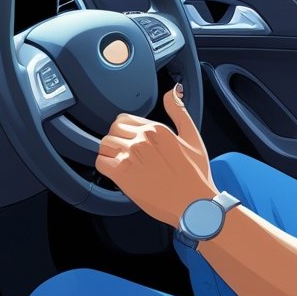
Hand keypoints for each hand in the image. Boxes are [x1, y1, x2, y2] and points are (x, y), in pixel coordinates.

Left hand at [95, 84, 216, 226]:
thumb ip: (179, 111)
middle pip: (112, 130)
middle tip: (126, 153)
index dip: (126, 130)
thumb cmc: (195, 175)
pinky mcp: (122, 175)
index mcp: (157, 129)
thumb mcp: (192, 137)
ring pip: (104, 145)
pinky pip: (100, 163)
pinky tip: (116, 172)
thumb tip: (173, 91)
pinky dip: (105, 166)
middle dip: (117, 140)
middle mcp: (142, 139)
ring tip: (120, 163)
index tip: (131, 140)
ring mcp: (131, 156)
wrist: (194, 204)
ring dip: (109, 153)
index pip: (125, 119)